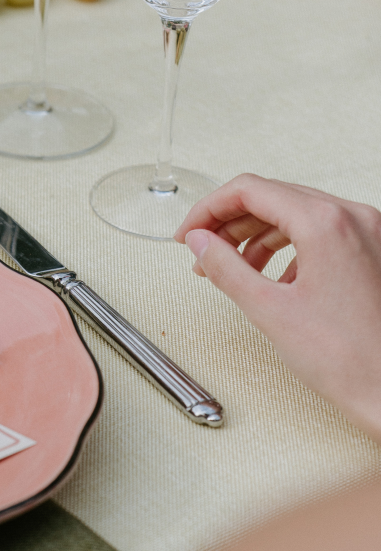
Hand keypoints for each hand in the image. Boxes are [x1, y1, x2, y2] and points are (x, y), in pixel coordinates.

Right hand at [176, 175, 380, 441]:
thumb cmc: (348, 360)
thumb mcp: (269, 310)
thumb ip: (226, 268)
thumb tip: (199, 243)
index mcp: (326, 223)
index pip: (250, 190)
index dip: (208, 209)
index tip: (188, 234)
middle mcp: (354, 217)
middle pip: (274, 197)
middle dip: (231, 223)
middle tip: (203, 252)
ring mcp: (370, 231)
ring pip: (298, 213)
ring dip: (258, 236)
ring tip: (234, 268)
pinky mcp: (375, 250)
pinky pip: (323, 232)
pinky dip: (290, 247)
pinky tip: (275, 279)